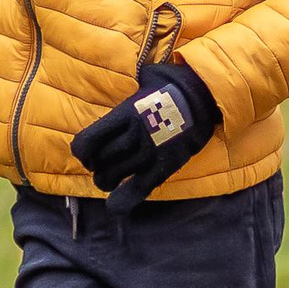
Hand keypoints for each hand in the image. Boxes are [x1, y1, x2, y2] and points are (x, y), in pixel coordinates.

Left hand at [70, 58, 222, 214]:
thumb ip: (128, 90)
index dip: (82, 151)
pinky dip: (124, 200)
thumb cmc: (172, 85)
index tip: (87, 152)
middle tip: (102, 165)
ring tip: (110, 179)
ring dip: (106, 181)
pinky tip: (115, 206)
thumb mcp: (143, 81)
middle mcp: (134, 134)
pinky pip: (139, 189)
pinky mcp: (165, 167)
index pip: (87, 142)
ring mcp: (150, 152)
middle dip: (96, 167)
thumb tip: (116, 83)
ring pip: (113, 177)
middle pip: (99, 162)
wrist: (206, 96)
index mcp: (125, 113)